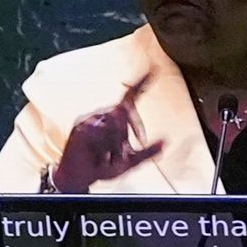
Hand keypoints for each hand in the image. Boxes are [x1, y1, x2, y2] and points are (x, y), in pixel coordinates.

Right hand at [47, 69, 161, 191]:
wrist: (80, 177)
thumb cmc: (101, 167)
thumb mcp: (130, 162)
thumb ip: (147, 152)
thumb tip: (166, 141)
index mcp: (116, 119)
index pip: (130, 97)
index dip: (142, 83)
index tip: (154, 68)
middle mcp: (103, 114)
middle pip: (124, 111)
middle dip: (128, 131)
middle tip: (121, 152)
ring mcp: (90, 119)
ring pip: (113, 122)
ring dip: (114, 142)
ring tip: (105, 156)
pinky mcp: (81, 126)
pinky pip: (99, 130)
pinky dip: (103, 145)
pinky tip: (97, 154)